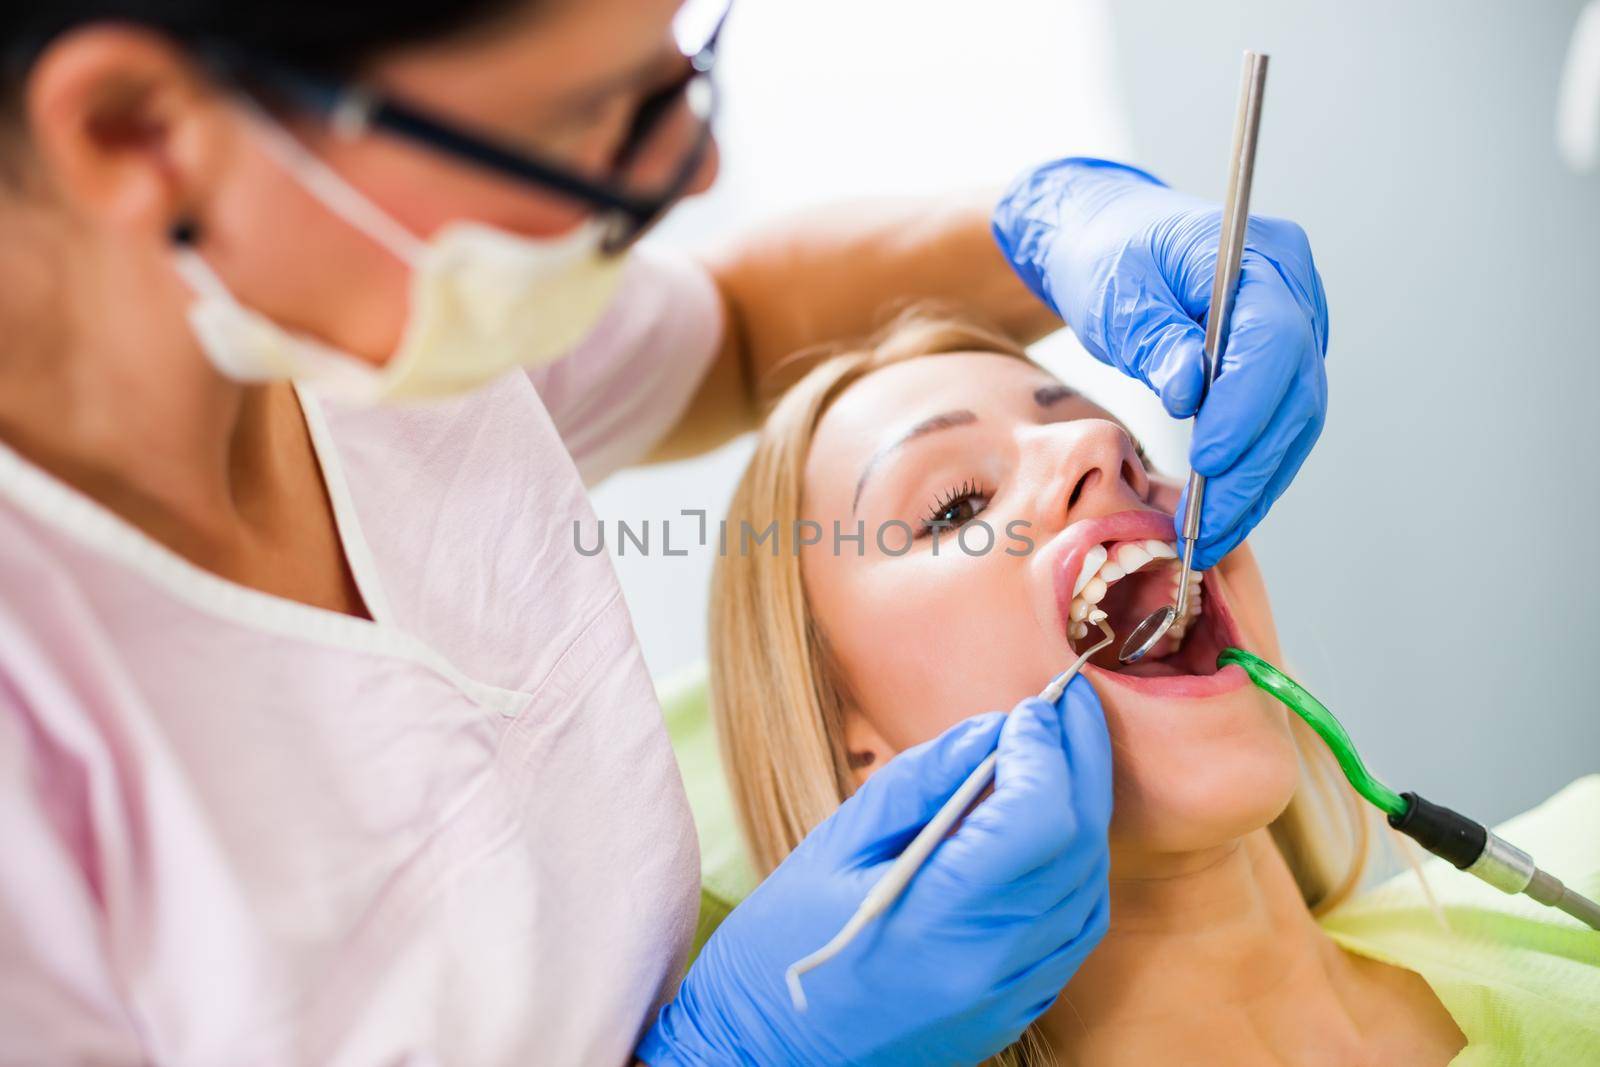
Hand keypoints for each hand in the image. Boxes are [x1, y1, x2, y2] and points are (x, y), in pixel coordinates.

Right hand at [637, 677, 1111, 1065]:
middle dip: (1081, 762)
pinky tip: (1056, 826)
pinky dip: (1077, 867)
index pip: (1036, 819)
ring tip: (1066, 753)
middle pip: (1077, 847)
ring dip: (1087, 812)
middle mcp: (989, 964)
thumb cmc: (780, 946)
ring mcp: (1008, 997)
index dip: (1044, 751)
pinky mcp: (1012, 1011)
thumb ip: (921, 783)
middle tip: (1069, 704)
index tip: (1031, 707)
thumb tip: (991, 731)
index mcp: (936, 919)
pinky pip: (1074, 930)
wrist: (763, 1053)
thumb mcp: (834, 846)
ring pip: (1088, 888)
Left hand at [992, 157, 1328, 567]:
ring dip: (1255, 485)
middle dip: (1251, 468)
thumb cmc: (1108, 256)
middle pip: (1296, 393)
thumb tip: (1191, 392)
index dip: (1245, 409)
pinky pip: (1278, 427)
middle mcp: (1294, 294)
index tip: (1207, 462)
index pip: (1274, 342)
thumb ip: (1155, 338)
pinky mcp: (1280, 367)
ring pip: (1295, 422)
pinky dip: (1252, 473)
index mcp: (1261, 258)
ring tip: (1207, 535)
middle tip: (1205, 525)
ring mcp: (1297, 330)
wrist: (1109, 240)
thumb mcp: (1116, 292)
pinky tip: (1220, 514)